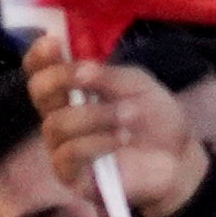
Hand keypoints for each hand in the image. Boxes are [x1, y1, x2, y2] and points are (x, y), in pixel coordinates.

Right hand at [29, 42, 206, 216]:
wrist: (176, 158)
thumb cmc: (153, 118)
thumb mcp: (138, 87)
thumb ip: (109, 77)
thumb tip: (79, 70)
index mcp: (74, 91)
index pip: (42, 72)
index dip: (39, 57)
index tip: (52, 42)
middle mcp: (60, 116)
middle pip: (39, 93)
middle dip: (60, 79)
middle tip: (88, 77)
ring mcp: (62, 146)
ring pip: (57, 123)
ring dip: (96, 115)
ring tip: (130, 115)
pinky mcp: (70, 175)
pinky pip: (69, 153)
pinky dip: (97, 141)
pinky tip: (121, 139)